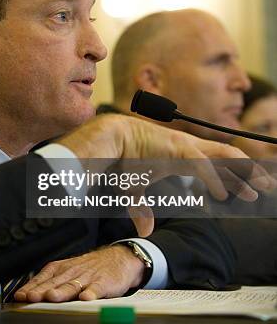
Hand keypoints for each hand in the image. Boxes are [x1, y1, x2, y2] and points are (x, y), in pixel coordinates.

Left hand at [14, 245, 143, 302]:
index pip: (42, 279)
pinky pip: (96, 288)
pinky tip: (85, 298)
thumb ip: (49, 283)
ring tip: (51, 297)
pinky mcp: (103, 283)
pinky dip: (91, 292)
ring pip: (72, 285)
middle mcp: (71, 272)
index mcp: (60, 269)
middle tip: (31, 297)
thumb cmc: (88, 268)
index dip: (30, 288)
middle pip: (54, 283)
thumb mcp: (66, 271)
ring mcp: (87, 277)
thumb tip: (27, 294)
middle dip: (41, 290)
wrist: (116, 258)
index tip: (20, 296)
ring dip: (61, 291)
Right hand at [56, 114, 276, 236]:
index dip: (231, 180)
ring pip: (226, 157)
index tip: (245, 194)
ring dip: (245, 171)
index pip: (215, 166)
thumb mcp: (135, 190)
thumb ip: (142, 209)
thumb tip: (146, 230)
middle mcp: (189, 149)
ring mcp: (187, 147)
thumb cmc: (121, 161)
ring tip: (262, 186)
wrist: (110, 140)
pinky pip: (203, 165)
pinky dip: (215, 180)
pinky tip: (223, 195)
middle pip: (228, 159)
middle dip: (248, 174)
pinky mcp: (180, 150)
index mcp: (182, 156)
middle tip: (266, 187)